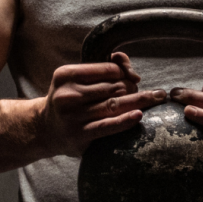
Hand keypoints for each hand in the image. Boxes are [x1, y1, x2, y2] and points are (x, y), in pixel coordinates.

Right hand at [37, 52, 165, 156]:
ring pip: (114, 105)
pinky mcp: (79, 135)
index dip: (125, 73)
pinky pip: (108, 126)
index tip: (133, 79)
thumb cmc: (70, 99)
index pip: (108, 69)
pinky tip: (139, 115)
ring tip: (157, 98)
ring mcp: (72, 116)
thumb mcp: (77, 78)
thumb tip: (129, 68)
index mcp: (66, 75)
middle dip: (133, 89)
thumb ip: (104, 66)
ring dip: (139, 101)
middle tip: (148, 93)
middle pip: (114, 87)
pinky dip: (125, 120)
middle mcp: (67, 94)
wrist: (45, 129)